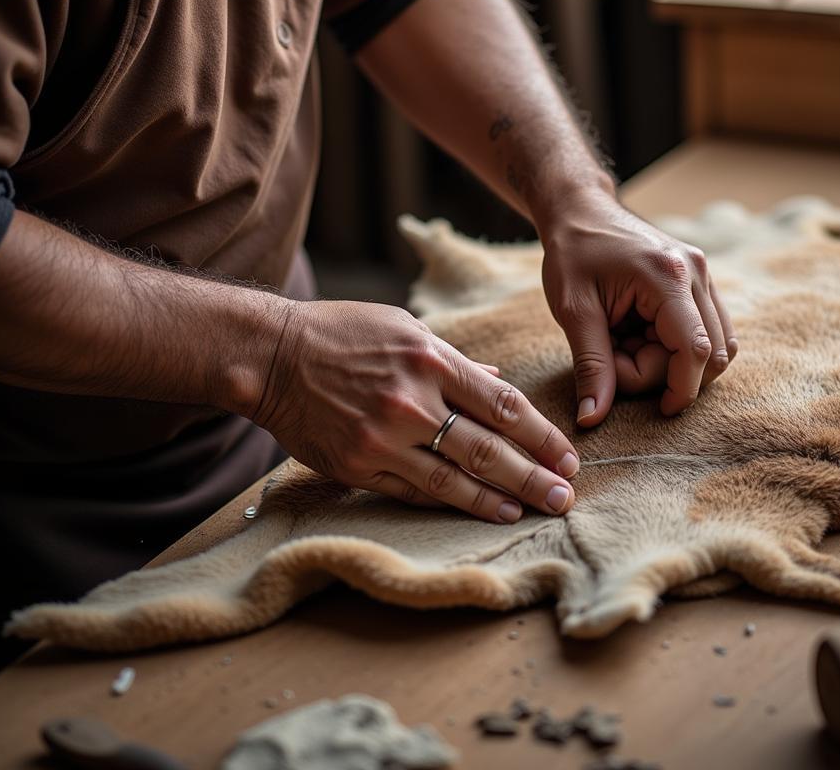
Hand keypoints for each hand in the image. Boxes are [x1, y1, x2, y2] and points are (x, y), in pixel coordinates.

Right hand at [252, 300, 579, 521]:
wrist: (271, 355)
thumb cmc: (342, 332)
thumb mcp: (405, 328)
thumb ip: (456, 361)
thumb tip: (498, 383)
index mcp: (431, 360)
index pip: (504, 407)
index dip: (542, 436)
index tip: (568, 456)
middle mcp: (412, 402)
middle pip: (489, 450)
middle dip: (534, 477)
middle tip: (567, 497)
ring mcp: (383, 439)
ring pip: (455, 480)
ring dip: (500, 500)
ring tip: (534, 511)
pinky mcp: (357, 466)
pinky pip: (414, 491)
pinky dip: (452, 504)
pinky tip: (482, 511)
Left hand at [539, 190, 737, 425]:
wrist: (580, 209)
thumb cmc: (572, 254)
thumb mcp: (573, 311)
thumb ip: (590, 366)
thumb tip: (592, 418)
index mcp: (668, 277)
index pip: (696, 351)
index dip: (681, 390)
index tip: (658, 410)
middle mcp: (696, 273)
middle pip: (709, 354)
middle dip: (667, 373)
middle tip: (616, 359)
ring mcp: (702, 274)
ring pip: (715, 345)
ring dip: (673, 360)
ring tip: (626, 343)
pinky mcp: (699, 280)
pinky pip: (707, 329)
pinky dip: (677, 345)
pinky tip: (640, 334)